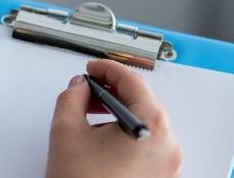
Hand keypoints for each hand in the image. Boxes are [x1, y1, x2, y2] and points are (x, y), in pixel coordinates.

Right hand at [46, 59, 182, 177]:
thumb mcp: (66, 132)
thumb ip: (71, 97)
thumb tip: (78, 87)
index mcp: (152, 127)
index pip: (133, 81)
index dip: (108, 69)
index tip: (93, 67)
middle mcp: (167, 145)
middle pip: (142, 103)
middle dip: (111, 94)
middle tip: (86, 92)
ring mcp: (167, 166)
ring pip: (143, 126)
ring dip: (117, 116)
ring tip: (88, 120)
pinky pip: (145, 147)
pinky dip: (125, 137)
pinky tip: (101, 142)